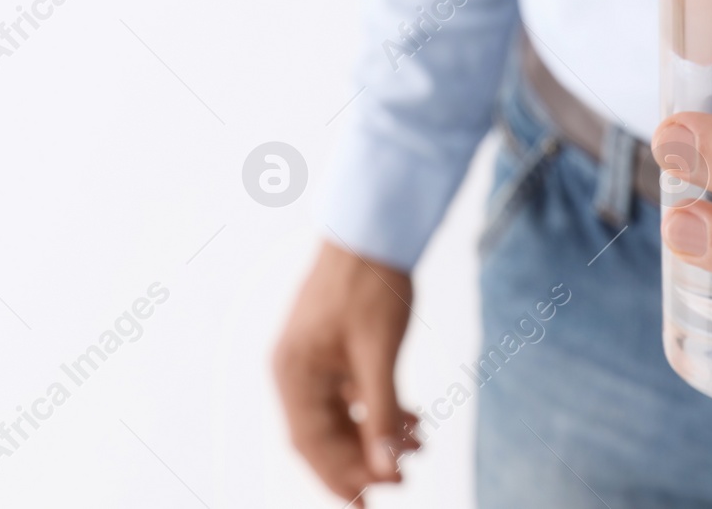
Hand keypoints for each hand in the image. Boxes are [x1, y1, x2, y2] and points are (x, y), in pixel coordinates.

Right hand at [273, 241, 419, 503]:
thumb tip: (387, 469)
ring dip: (376, 436)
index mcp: (293, 372)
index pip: (310, 443)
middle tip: (401, 482)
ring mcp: (314, 359)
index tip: (370, 501)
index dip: (339, 477)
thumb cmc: (370, 283)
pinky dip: (380, 410)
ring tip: (418, 449)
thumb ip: (381, 413)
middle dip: (362, 461)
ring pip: (341, 416)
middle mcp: (296, 369)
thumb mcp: (380, 354)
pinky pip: (351, 394)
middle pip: (324, 435)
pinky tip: (413, 421)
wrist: (374, 229)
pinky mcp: (334, 348)